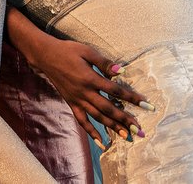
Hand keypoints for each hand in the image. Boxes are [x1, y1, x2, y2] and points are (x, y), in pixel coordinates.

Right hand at [28, 37, 148, 143]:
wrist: (46, 56)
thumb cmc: (68, 50)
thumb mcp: (87, 51)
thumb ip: (104, 63)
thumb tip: (121, 71)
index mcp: (90, 78)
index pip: (116, 91)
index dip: (132, 98)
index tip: (145, 105)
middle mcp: (85, 92)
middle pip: (108, 109)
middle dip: (125, 119)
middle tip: (139, 129)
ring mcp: (77, 100)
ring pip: (97, 117)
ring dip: (112, 127)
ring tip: (126, 136)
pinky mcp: (71, 104)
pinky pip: (82, 121)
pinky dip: (92, 133)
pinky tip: (102, 143)